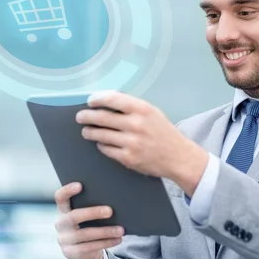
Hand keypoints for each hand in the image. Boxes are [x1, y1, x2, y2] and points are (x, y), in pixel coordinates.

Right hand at [54, 182, 123, 258]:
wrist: (83, 252)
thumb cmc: (89, 225)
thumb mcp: (88, 216)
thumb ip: (93, 206)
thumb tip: (115, 198)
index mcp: (63, 210)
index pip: (60, 197)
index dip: (67, 190)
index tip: (80, 185)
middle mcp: (61, 224)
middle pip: (74, 216)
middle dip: (93, 213)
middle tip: (110, 211)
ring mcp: (64, 239)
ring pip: (85, 234)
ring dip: (105, 231)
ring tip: (121, 229)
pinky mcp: (70, 253)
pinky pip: (90, 247)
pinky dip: (106, 242)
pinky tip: (118, 239)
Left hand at [76, 90, 207, 194]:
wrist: (178, 157)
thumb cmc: (164, 132)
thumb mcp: (152, 113)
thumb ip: (132, 106)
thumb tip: (107, 100)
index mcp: (142, 109)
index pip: (112, 99)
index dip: (97, 99)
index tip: (90, 101)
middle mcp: (136, 125)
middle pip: (102, 117)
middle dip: (87, 116)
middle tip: (80, 117)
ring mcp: (131, 143)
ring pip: (100, 134)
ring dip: (89, 132)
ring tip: (87, 131)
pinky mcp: (128, 158)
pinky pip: (106, 149)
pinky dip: (101, 145)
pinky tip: (101, 142)